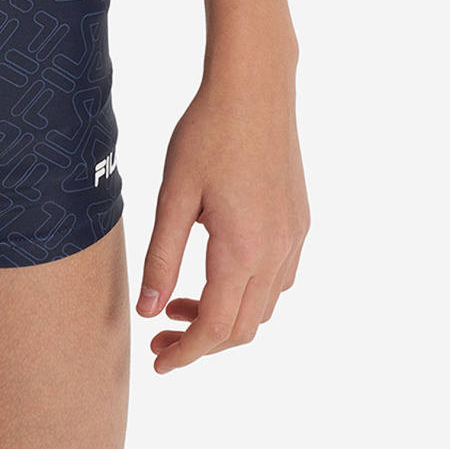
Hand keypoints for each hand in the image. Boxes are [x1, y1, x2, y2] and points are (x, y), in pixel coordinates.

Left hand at [136, 68, 308, 372]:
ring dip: (225, 317)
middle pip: (243, 328)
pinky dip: (249, 293)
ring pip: (264, 307)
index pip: (215, 328)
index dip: (186, 353)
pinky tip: (219, 271)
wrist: (255, 87)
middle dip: (201, 341)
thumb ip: (163, 257)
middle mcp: (277, 253)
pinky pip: (280, 279)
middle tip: (161, 334)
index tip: (159, 362)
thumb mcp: (173, 195)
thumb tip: (149, 311)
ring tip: (180, 301)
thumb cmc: (208, 133)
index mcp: (242, 250)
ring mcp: (294, 238)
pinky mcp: (300, 222)